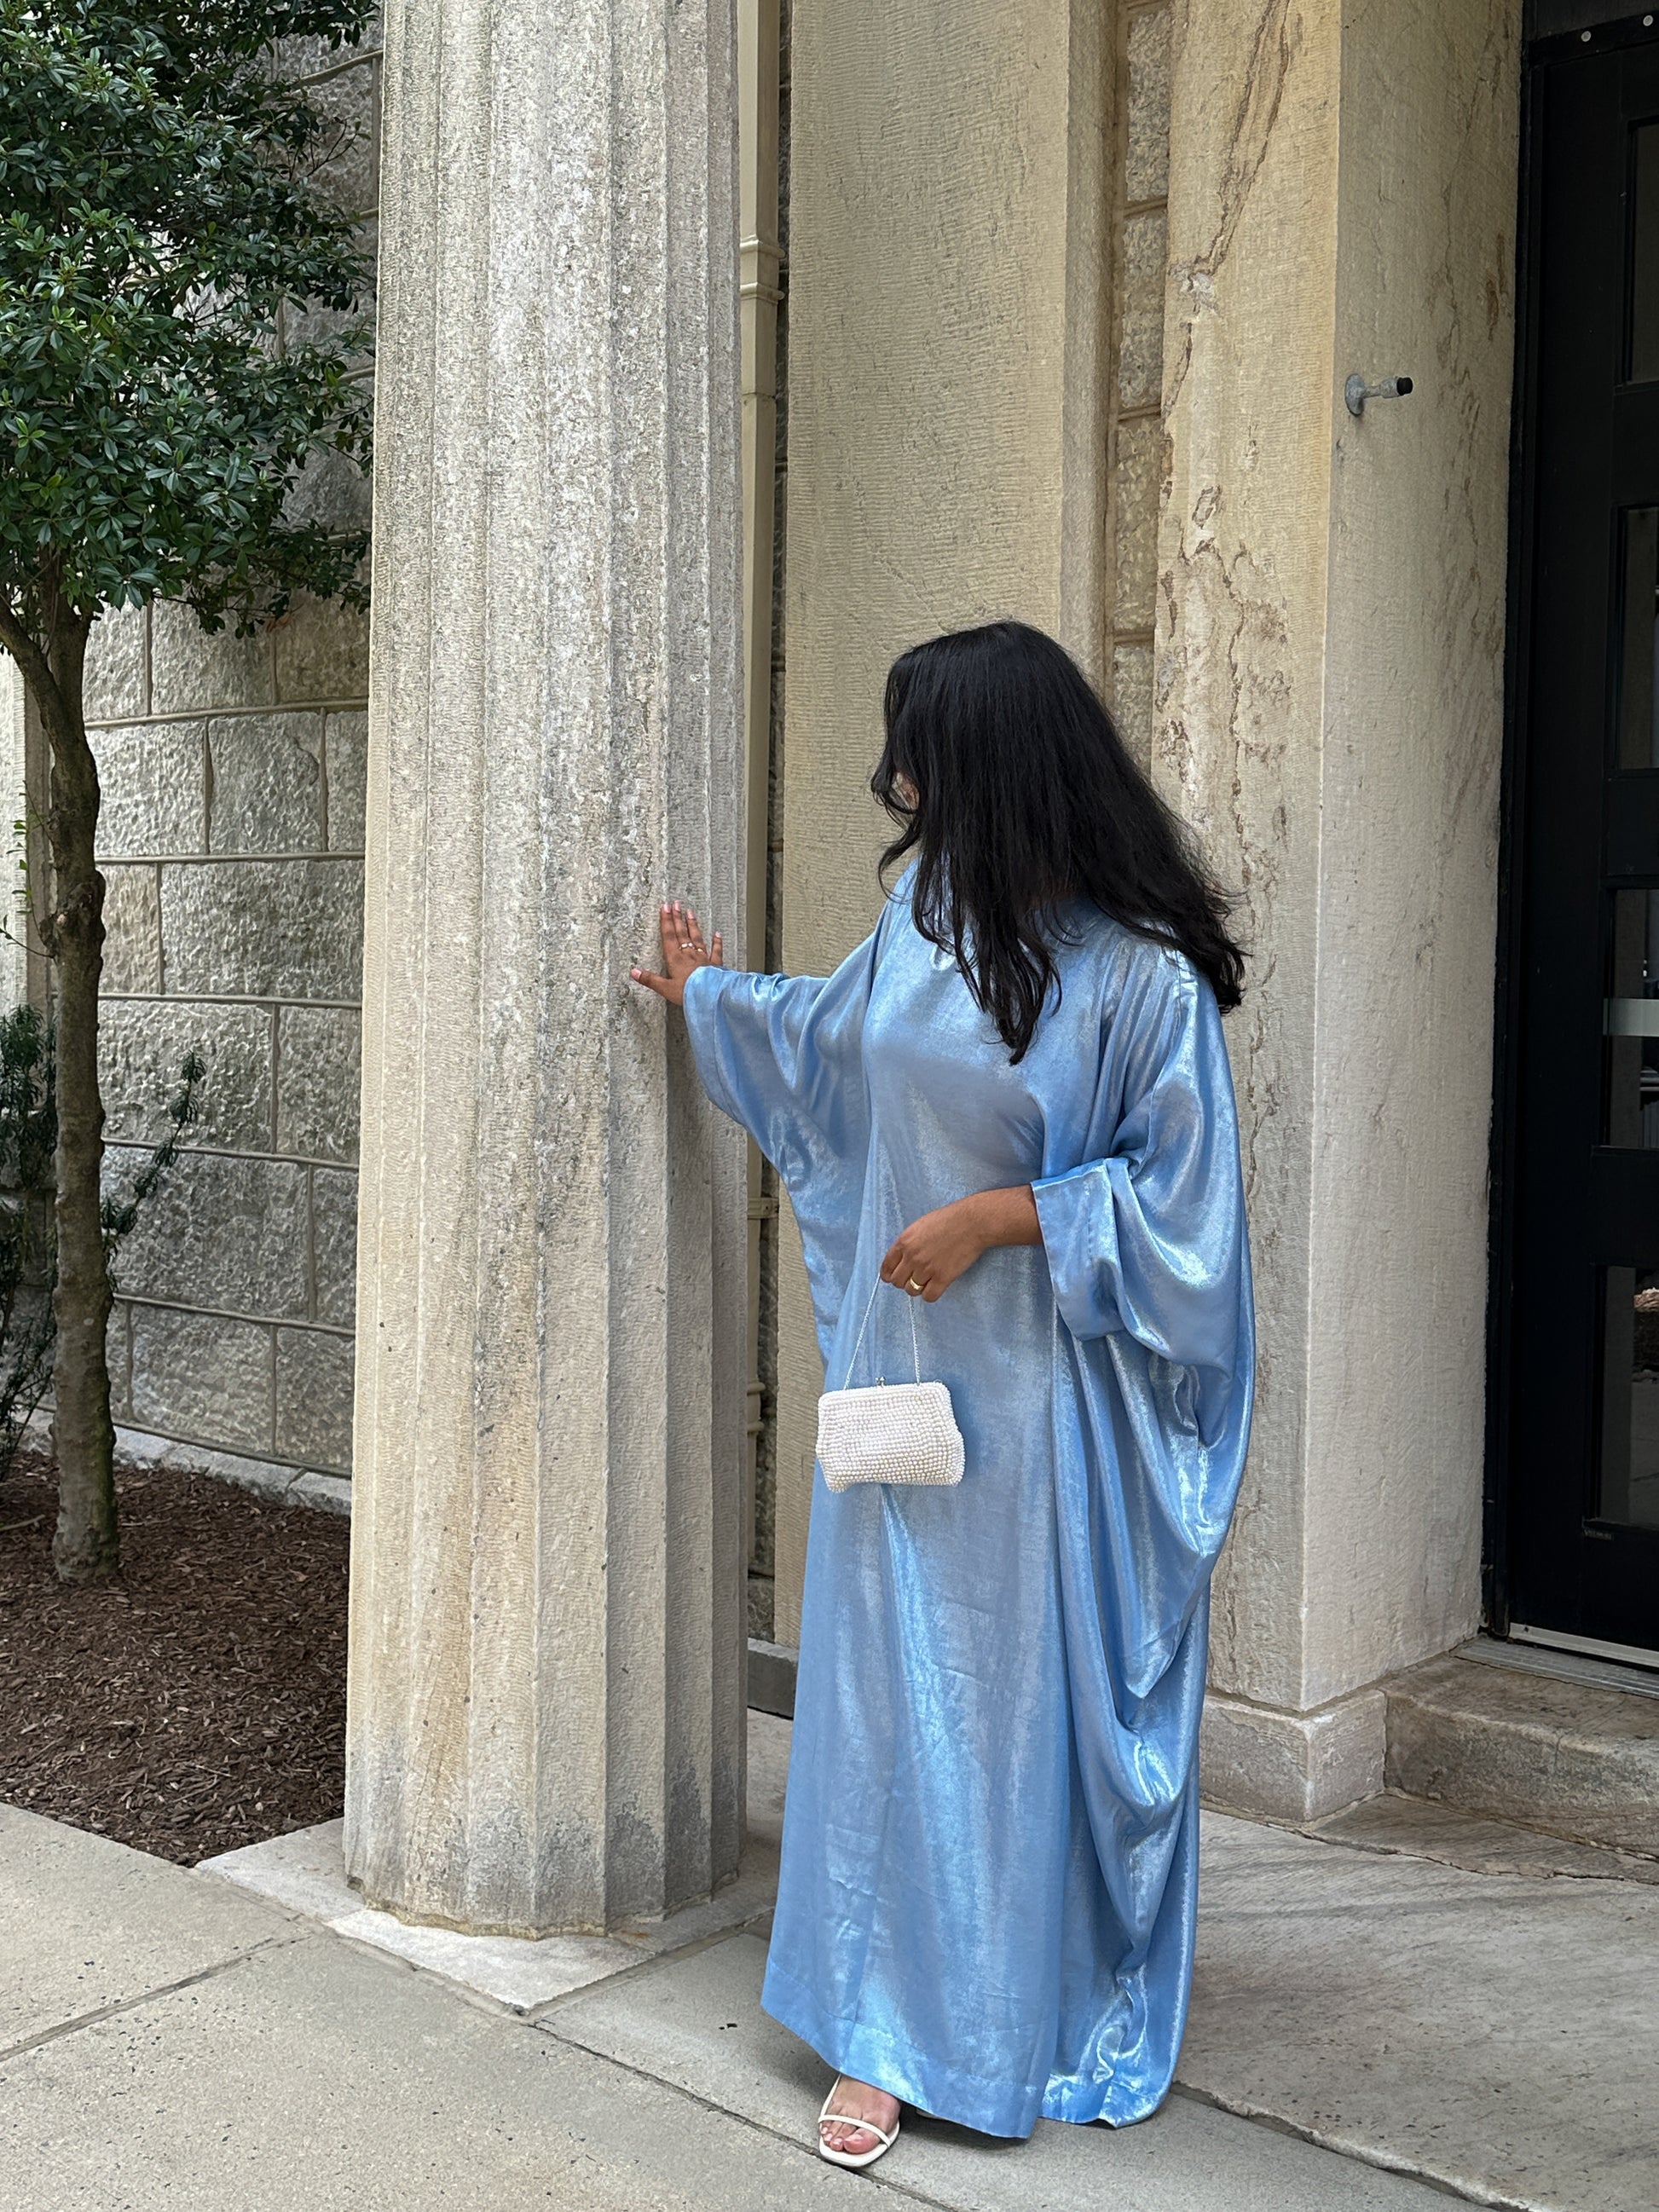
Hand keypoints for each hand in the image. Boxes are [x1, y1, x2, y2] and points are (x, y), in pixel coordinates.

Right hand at [630, 900, 723, 1008]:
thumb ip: (649, 979)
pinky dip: (717, 942)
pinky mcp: (715, 965)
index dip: (666, 921)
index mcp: (675, 959)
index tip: (665, 907)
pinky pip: (716, 951)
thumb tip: (633, 971)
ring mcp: (703, 958)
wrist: (710, 996)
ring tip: (690, 912)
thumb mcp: (665, 988)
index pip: (669, 936)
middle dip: (678, 918)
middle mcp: (689, 955)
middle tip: (676, 904)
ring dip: (693, 925)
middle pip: (682, 933)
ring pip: (697, 938)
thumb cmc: (687, 993)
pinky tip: (717, 934)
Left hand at [880, 1185, 1040, 1301]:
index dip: (889, 1274)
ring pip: (912, 1290)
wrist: (972, 1223)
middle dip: (904, 1281)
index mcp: (904, 1241)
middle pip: (897, 1282)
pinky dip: (930, 1294)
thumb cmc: (949, 1220)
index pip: (887, 1267)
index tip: (894, 1276)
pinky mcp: (943, 1278)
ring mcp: (927, 1268)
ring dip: (917, 1288)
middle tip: (914, 1278)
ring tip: (927, 1280)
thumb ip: (908, 1242)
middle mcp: (912, 1257)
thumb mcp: (920, 1226)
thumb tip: (902, 1259)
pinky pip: (929, 1296)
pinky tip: (936, 1286)